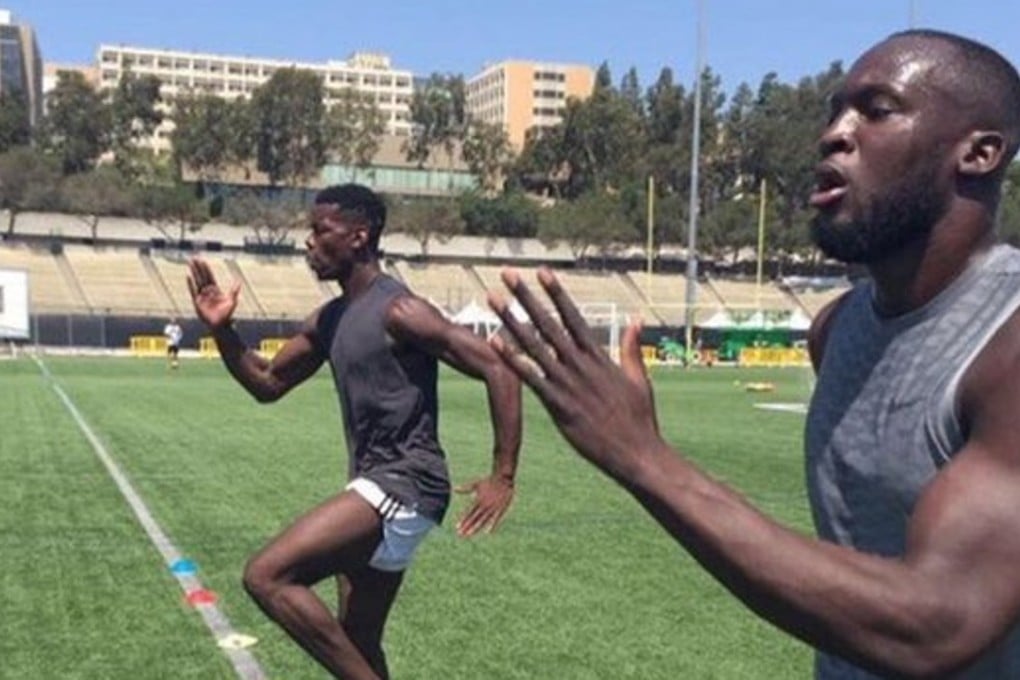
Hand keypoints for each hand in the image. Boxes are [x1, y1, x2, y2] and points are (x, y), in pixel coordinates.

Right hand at [187, 257, 240, 329]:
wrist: (220, 325)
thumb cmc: (227, 314)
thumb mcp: (232, 301)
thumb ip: (234, 291)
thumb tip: (238, 281)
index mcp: (216, 290)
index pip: (210, 276)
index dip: (206, 268)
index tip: (202, 260)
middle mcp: (208, 291)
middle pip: (202, 276)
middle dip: (198, 267)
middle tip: (194, 258)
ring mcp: (202, 296)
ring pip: (197, 281)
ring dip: (194, 272)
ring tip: (190, 264)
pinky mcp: (197, 302)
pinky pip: (193, 291)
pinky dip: (190, 284)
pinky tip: (188, 276)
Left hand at [454, 474, 514, 536]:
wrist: (502, 478)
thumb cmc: (488, 481)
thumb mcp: (476, 484)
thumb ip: (465, 489)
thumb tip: (455, 489)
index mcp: (477, 500)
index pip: (468, 513)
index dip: (463, 520)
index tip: (457, 527)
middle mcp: (484, 505)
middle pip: (474, 518)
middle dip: (467, 526)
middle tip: (460, 534)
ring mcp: (492, 508)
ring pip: (483, 520)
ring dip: (476, 528)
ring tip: (469, 534)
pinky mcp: (501, 509)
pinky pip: (496, 519)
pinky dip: (492, 525)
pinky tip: (488, 532)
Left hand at [488, 268, 661, 481]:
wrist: (638, 453)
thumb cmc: (640, 420)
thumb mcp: (639, 378)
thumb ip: (632, 349)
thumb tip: (636, 321)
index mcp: (598, 357)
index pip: (573, 317)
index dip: (556, 293)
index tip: (542, 272)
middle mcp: (580, 365)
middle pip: (548, 323)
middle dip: (527, 297)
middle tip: (508, 274)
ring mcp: (568, 384)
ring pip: (534, 345)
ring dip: (511, 321)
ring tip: (493, 300)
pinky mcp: (560, 406)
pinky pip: (532, 379)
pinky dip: (514, 360)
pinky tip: (496, 344)